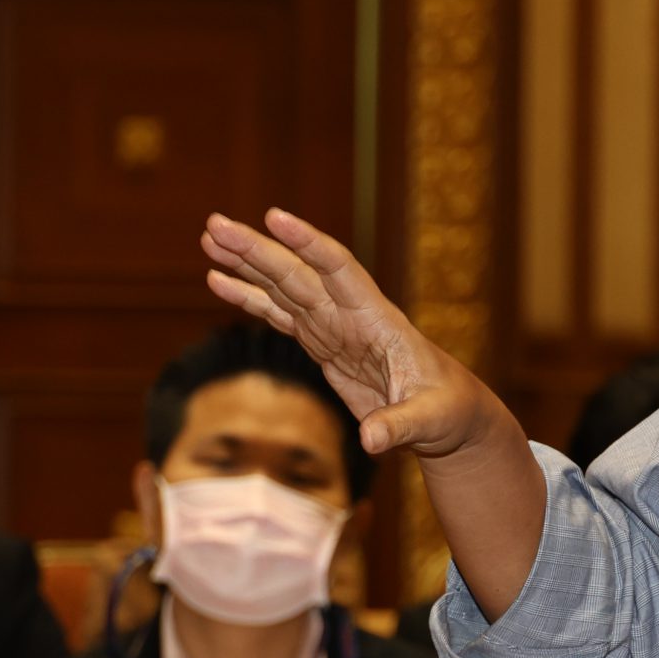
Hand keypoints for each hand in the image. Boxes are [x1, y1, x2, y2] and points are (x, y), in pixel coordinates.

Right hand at [201, 208, 493, 459]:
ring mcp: (336, 327)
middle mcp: (353, 316)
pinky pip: (280, 315)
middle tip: (215, 223)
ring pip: (284, 287)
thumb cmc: (448, 412)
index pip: (341, 271)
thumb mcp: (431, 420)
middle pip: (299, 274)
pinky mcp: (323, 344)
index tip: (275, 217)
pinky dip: (250, 298)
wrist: (449, 416)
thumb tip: (372, 440)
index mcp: (380, 321)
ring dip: (247, 263)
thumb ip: (401, 426)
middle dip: (258, 249)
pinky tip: (219, 279)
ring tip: (210, 238)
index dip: (309, 244)